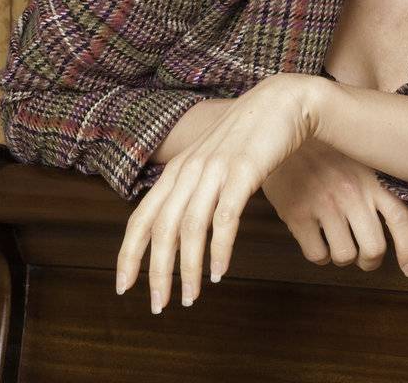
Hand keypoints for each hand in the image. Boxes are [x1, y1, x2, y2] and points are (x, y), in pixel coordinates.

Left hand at [115, 73, 312, 311]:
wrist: (283, 102)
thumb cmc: (250, 135)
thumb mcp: (212, 160)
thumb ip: (193, 186)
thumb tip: (179, 226)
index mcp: (177, 169)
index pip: (140, 218)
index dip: (129, 255)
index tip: (124, 287)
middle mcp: (189, 169)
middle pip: (161, 229)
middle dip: (157, 272)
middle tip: (159, 305)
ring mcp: (215, 169)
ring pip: (190, 227)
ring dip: (188, 269)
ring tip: (191, 297)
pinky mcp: (243, 171)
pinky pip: (225, 217)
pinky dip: (219, 249)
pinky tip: (219, 272)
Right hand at [261, 139, 407, 277]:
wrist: (280, 125)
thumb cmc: (323, 144)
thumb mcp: (359, 155)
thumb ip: (377, 183)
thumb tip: (394, 218)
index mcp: (373, 177)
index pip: (402, 221)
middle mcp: (353, 192)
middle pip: (375, 248)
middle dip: (370, 260)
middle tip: (364, 256)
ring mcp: (325, 204)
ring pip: (345, 256)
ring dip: (343, 255)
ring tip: (337, 241)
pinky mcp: (298, 214)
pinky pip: (317, 255)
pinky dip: (319, 254)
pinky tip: (315, 238)